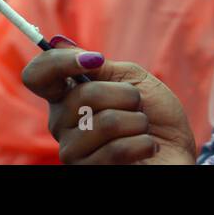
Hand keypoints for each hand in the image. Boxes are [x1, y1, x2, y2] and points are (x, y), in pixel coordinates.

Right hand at [22, 40, 196, 163]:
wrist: (176, 151)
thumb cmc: (155, 115)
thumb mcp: (131, 79)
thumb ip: (99, 66)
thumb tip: (58, 41)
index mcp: (67, 97)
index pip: (37, 76)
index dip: (59, 62)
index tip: (95, 60)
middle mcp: (62, 125)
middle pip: (84, 95)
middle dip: (126, 95)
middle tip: (138, 107)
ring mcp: (72, 152)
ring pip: (106, 122)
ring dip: (138, 122)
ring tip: (142, 131)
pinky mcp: (89, 173)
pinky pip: (117, 150)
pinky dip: (144, 143)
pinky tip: (147, 149)